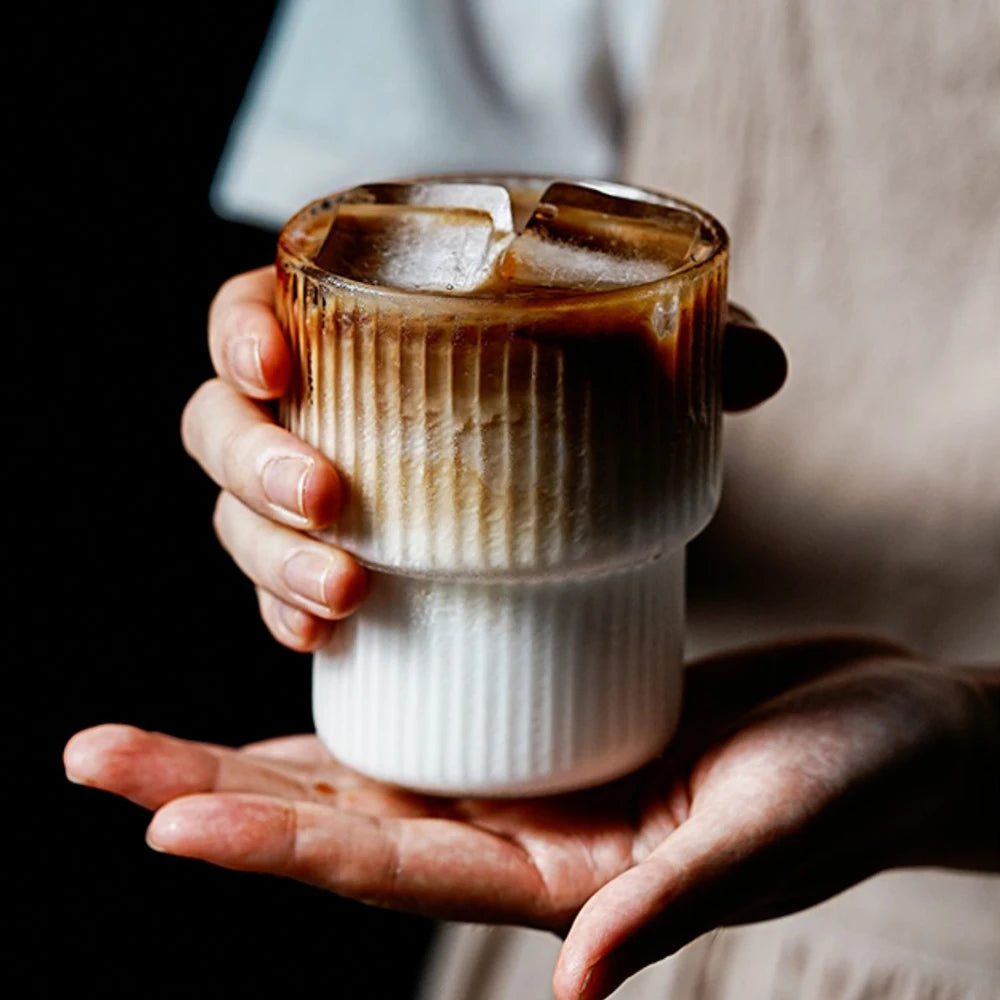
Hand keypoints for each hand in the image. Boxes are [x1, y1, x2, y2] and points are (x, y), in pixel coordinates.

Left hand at [64, 637, 997, 999]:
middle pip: (346, 820)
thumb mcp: (774, 836)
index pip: (391, 866)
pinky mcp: (565, 722)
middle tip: (94, 757)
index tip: (161, 819)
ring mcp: (542, 778)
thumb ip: (676, 905)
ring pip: (374, 771)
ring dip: (262, 754)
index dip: (277, 848)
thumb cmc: (859, 783)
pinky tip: (306, 674)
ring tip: (153, 734)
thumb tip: (579, 986)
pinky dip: (365, 700)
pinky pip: (441, 716)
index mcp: (568, 880)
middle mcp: (531, 835)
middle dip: (218, 794)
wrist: (895, 731)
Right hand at [182, 268, 786, 652]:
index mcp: (363, 325)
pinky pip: (275, 585)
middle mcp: (322, 407)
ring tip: (344, 597)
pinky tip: (322, 639)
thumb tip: (757, 369)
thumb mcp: (639, 357)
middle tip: (329, 500)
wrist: (581, 472)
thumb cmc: (589, 392)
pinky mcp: (334, 560)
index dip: (241, 332)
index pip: (257, 308)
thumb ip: (696, 347)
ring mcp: (317, 489)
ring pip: (239, 515)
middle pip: (222, 422)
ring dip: (266, 555)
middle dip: (253, 462)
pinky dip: (286, 610)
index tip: (278, 360)